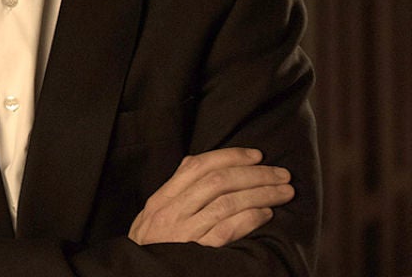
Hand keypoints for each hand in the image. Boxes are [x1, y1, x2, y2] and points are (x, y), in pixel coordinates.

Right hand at [129, 147, 294, 246]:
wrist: (138, 275)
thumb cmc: (151, 246)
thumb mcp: (153, 215)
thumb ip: (175, 190)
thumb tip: (199, 162)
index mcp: (162, 199)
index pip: (198, 166)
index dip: (231, 156)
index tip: (256, 155)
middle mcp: (172, 212)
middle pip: (218, 181)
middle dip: (255, 174)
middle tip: (280, 174)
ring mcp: (184, 232)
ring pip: (227, 203)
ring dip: (260, 194)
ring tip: (283, 193)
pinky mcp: (198, 252)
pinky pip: (226, 230)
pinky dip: (249, 219)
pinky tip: (266, 214)